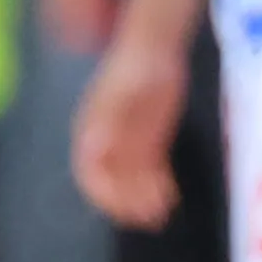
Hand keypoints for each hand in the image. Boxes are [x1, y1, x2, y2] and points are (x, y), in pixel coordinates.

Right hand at [71, 32, 188, 228]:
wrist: (156, 47)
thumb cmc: (137, 64)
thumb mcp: (124, 89)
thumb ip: (109, 116)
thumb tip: (92, 146)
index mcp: (93, 130)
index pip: (90, 173)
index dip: (102, 194)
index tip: (119, 207)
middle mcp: (108, 142)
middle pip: (113, 184)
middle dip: (128, 202)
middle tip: (148, 214)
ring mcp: (129, 144)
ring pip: (132, 183)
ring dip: (144, 199)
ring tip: (162, 209)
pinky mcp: (149, 143)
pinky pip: (151, 173)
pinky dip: (159, 188)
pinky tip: (172, 196)